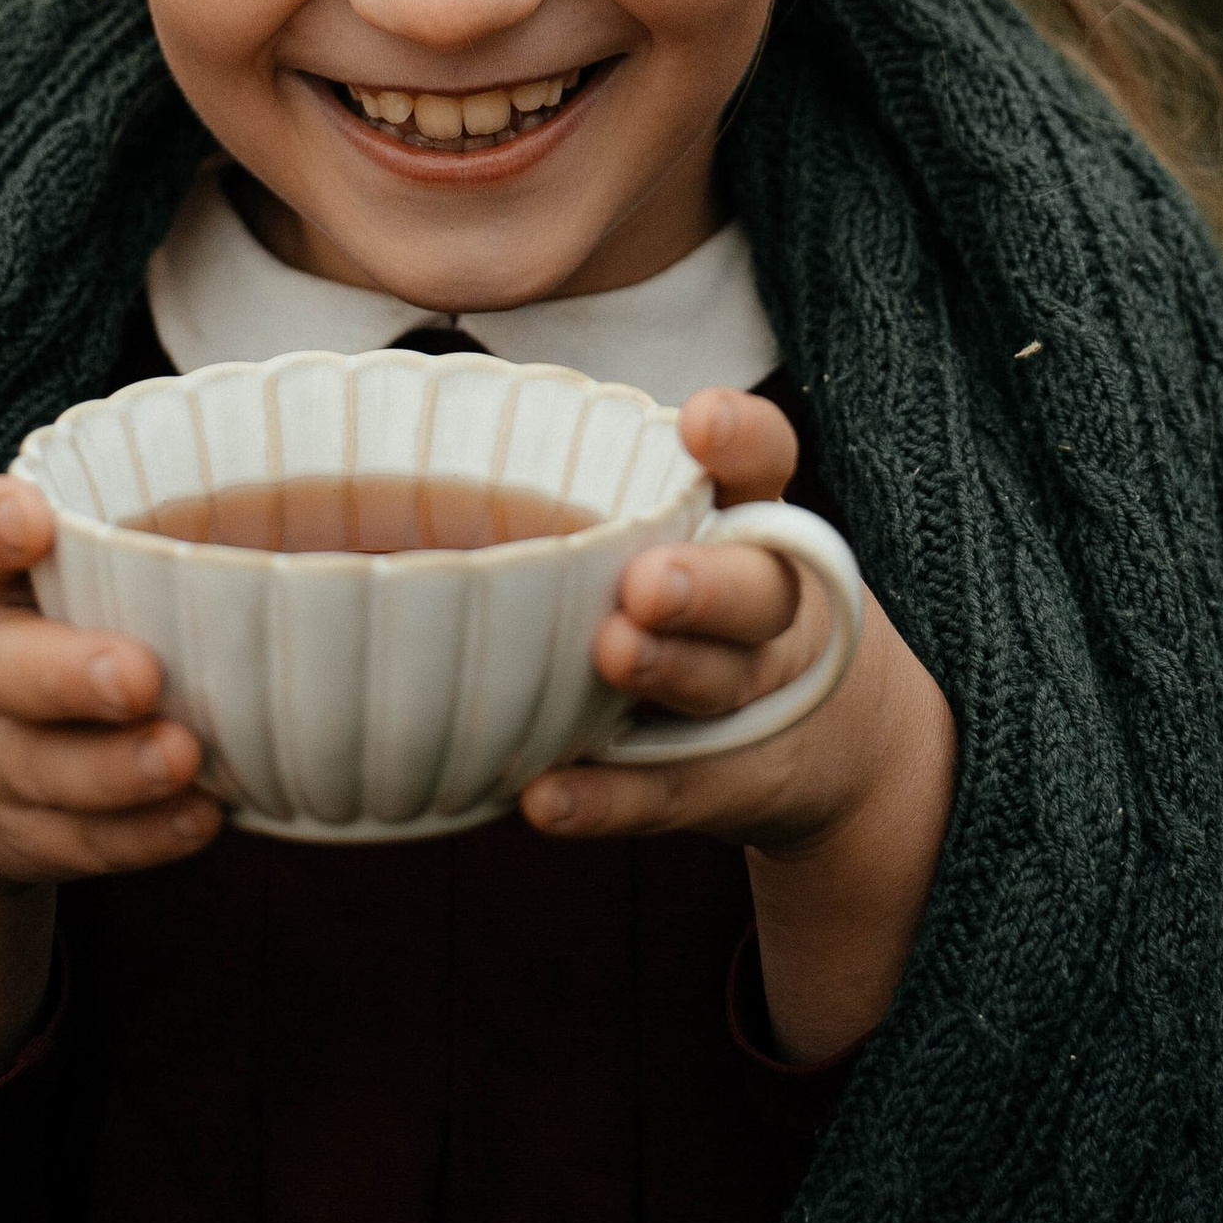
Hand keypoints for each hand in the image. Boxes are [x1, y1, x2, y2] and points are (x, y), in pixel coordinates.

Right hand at [0, 472, 220, 1084]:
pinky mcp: (25, 832)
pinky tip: (200, 817)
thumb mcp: (44, 571)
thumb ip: (129, 531)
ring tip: (184, 755)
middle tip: (139, 674)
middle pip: (0, 668)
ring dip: (116, 769)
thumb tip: (319, 490)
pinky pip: (80, 841)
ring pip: (45, 768)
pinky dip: (140, 837)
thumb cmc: (41, 627)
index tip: (31, 519)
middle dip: (68, 674)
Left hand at [518, 387, 955, 1063]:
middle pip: (755, 590)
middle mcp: (766, 605)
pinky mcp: (719, 783)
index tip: (697, 421)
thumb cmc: (702, 601)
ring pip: (716, 683)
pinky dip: (606, 801)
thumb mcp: (688, 533)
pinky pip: (664, 794)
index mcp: (755, 522)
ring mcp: (746, 698)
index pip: (767, 463)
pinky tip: (546, 797)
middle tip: (646, 583)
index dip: (740, 441)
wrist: (822, 742)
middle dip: (704, 586)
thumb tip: (400, 450)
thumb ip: (593, 492)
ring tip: (610, 653)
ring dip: (664, 670)